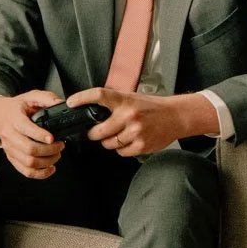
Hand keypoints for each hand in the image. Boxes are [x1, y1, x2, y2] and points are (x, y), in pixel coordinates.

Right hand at [0, 91, 65, 178]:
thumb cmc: (18, 107)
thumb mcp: (31, 96)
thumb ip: (47, 98)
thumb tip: (60, 103)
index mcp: (14, 118)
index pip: (26, 129)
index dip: (40, 135)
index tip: (52, 138)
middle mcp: (9, 135)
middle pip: (29, 149)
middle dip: (49, 150)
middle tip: (60, 145)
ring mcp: (9, 148)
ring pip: (29, 162)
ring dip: (47, 162)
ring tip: (57, 155)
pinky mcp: (12, 158)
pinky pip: (26, 171)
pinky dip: (40, 174)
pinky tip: (50, 168)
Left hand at [69, 87, 217, 156]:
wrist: (176, 116)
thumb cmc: (152, 107)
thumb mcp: (132, 98)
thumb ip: (114, 103)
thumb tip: (91, 110)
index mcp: (124, 100)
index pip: (98, 95)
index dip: (82, 98)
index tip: (71, 102)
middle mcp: (128, 115)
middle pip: (97, 131)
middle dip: (93, 133)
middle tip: (95, 132)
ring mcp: (135, 132)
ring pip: (108, 144)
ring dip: (109, 142)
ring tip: (119, 134)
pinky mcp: (141, 145)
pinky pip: (121, 152)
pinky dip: (121, 149)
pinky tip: (129, 140)